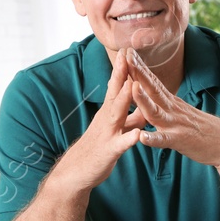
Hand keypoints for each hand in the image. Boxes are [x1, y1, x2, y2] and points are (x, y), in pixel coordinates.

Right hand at [49, 52, 144, 194]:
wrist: (77, 172)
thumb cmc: (99, 147)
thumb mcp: (116, 128)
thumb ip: (131, 116)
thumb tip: (143, 103)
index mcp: (109, 112)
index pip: (117, 86)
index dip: (122, 68)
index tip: (128, 48)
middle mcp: (106, 118)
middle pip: (115, 92)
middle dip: (121, 73)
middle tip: (127, 54)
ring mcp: (107, 133)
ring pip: (117, 114)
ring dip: (125, 99)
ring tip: (133, 84)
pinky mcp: (109, 151)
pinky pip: (121, 144)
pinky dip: (130, 138)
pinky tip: (139, 135)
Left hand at [127, 51, 219, 167]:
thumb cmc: (201, 130)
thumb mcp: (180, 111)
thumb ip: (165, 102)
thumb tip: (151, 90)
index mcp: (170, 102)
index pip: (153, 81)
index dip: (140, 67)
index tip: (127, 51)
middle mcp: (172, 109)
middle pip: (153, 89)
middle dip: (138, 73)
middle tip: (126, 55)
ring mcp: (176, 125)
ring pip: (156, 112)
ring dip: (144, 100)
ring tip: (132, 87)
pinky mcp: (180, 141)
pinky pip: (165, 140)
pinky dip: (154, 139)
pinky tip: (142, 137)